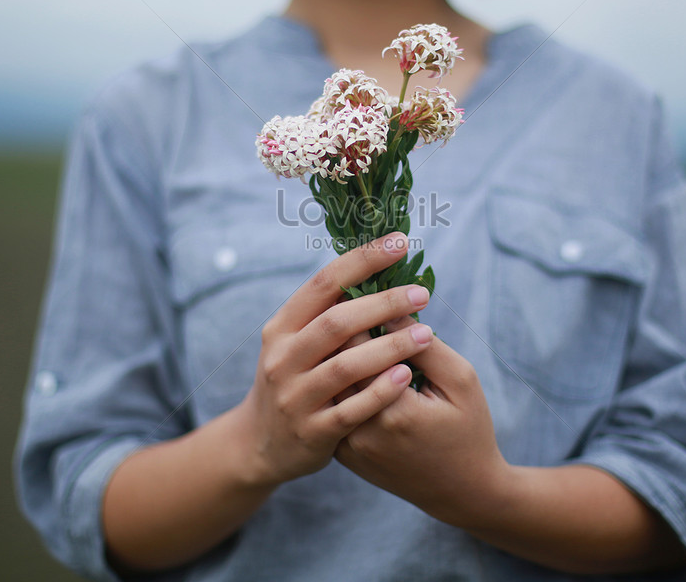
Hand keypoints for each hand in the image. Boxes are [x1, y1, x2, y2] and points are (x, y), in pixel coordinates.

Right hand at [232, 233, 435, 487]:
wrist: (259, 444)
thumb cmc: (293, 380)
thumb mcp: (293, 342)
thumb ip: (326, 312)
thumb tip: (375, 266)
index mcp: (281, 328)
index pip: (323, 283)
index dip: (363, 260)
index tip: (400, 241)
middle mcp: (283, 359)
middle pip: (337, 322)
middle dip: (384, 303)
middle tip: (423, 293)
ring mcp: (296, 397)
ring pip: (346, 366)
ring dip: (390, 347)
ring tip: (426, 333)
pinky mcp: (312, 432)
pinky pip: (351, 410)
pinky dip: (380, 392)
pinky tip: (406, 376)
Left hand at [335, 317, 510, 526]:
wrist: (462, 492)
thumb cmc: (469, 430)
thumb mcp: (461, 380)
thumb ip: (425, 345)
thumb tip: (389, 306)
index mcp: (394, 409)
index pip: (355, 343)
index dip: (357, 308)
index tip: (365, 285)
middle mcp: (362, 430)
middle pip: (333, 362)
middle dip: (342, 326)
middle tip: (352, 297)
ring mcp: (348, 446)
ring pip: (326, 385)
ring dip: (334, 354)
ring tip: (349, 328)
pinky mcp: (343, 454)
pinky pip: (330, 407)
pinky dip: (336, 382)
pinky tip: (348, 361)